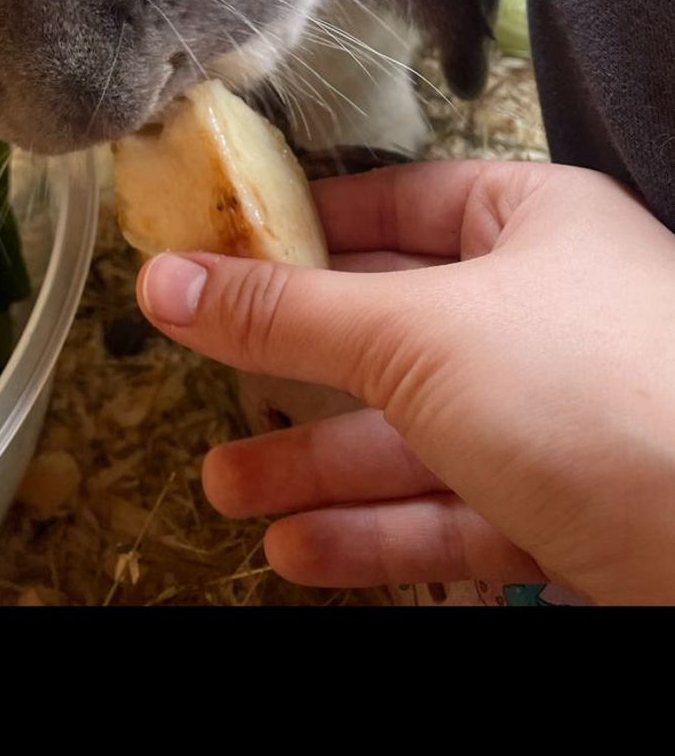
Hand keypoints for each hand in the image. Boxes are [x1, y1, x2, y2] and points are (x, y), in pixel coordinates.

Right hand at [135, 160, 674, 604]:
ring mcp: (565, 418)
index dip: (308, 229)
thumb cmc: (593, 391)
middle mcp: (552, 311)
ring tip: (229, 490)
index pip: (403, 204)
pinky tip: (301, 552)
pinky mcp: (572, 511)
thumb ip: (287, 314)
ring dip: (322, 465)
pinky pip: (456, 510)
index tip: (216, 256)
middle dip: (298, 370)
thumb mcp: (416, 333)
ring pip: (419, 433)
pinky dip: (378, 530)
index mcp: (537, 222)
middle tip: (203, 387)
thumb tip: (163, 282)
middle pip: (398, 329)